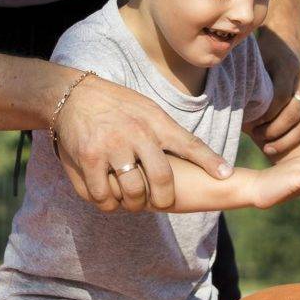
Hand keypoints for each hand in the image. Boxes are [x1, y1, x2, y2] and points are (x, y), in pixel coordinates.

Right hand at [54, 75, 230, 211]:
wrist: (73, 96)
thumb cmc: (118, 106)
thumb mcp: (148, 111)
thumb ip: (169, 134)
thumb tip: (202, 159)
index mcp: (154, 122)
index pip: (189, 143)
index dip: (209, 161)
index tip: (226, 176)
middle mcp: (135, 134)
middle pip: (161, 179)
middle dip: (163, 199)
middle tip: (161, 204)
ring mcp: (110, 147)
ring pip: (132, 193)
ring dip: (134, 204)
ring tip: (132, 201)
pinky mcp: (87, 159)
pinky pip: (102, 196)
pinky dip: (107, 203)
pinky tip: (109, 197)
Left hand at [250, 31, 299, 160]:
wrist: (286, 40)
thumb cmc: (263, 54)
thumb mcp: (254, 60)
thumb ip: (247, 79)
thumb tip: (231, 103)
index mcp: (289, 68)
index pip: (280, 97)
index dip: (267, 115)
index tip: (251, 126)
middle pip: (294, 113)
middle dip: (276, 131)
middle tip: (258, 141)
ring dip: (289, 139)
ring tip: (269, 150)